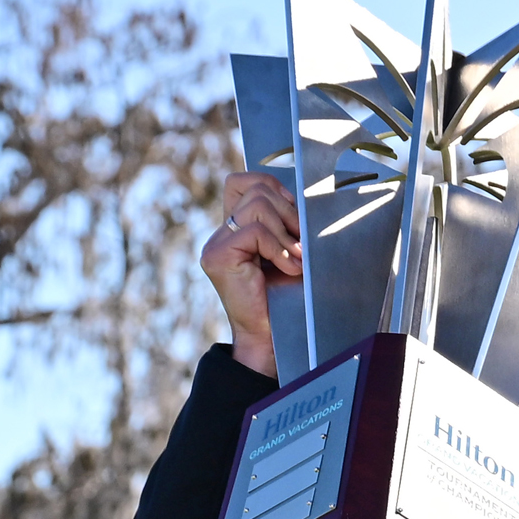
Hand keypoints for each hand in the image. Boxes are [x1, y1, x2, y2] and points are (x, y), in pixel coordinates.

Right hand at [200, 172, 302, 376]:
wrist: (272, 337)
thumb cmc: (285, 299)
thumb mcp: (289, 251)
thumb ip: (287, 223)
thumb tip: (303, 197)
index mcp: (235, 228)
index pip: (245, 181)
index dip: (273, 188)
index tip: (295, 218)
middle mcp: (221, 233)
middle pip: (256, 188)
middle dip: (289, 211)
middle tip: (302, 243)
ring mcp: (216, 244)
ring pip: (257, 205)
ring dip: (286, 232)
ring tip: (296, 259)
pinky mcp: (218, 256)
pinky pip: (254, 230)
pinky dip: (279, 248)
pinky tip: (288, 269)